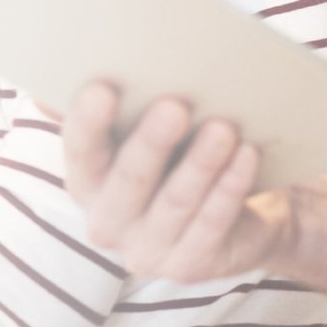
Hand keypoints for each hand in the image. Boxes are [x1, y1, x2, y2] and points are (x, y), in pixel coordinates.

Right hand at [61, 84, 290, 281]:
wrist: (233, 212)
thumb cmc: (178, 156)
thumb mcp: (143, 130)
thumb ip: (114, 104)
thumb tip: (86, 59)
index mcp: (85, 182)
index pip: (80, 151)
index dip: (87, 122)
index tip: (102, 88)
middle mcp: (106, 223)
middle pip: (128, 181)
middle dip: (151, 142)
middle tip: (175, 105)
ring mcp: (145, 252)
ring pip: (176, 204)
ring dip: (201, 164)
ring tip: (223, 127)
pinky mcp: (186, 267)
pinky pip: (211, 225)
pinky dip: (230, 189)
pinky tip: (247, 155)